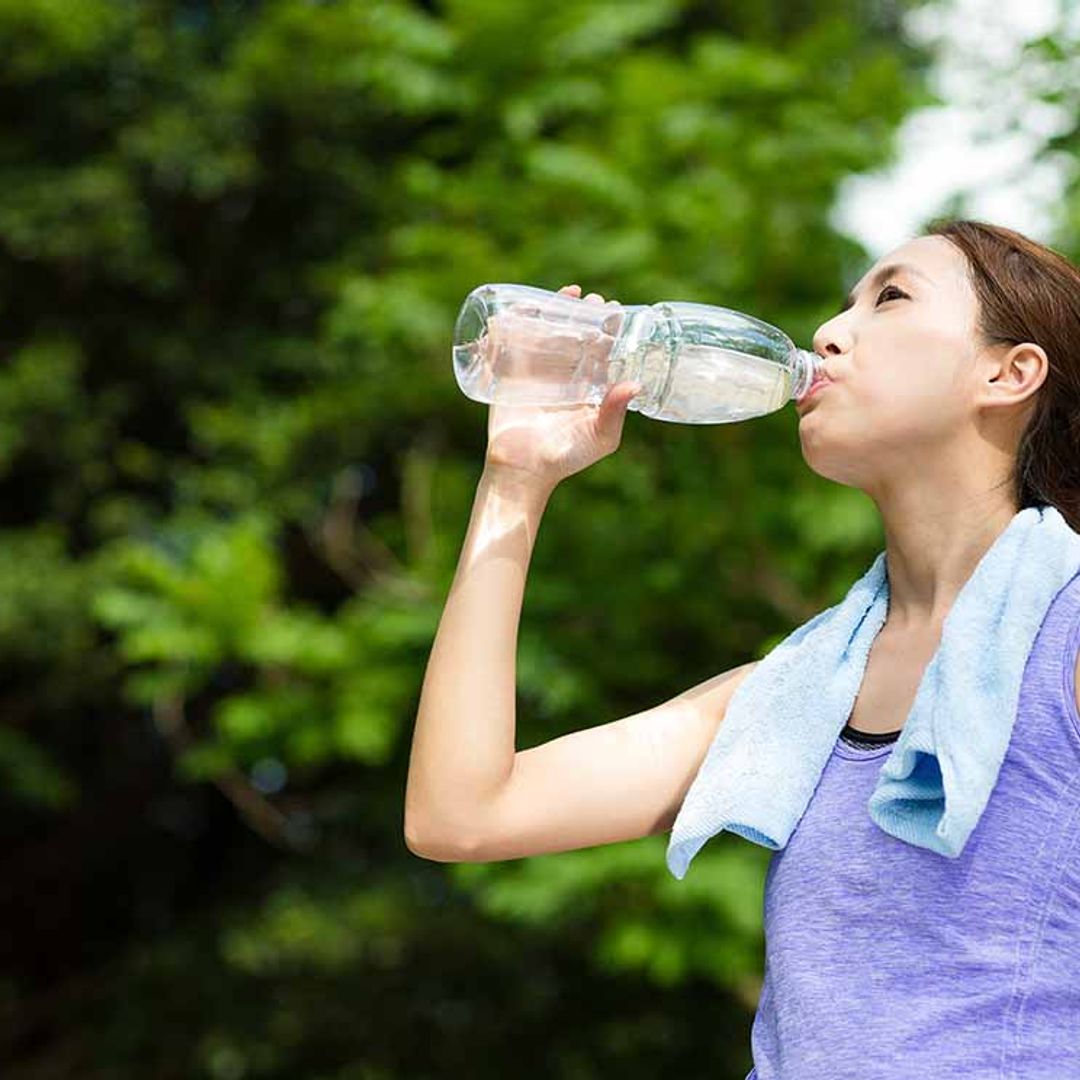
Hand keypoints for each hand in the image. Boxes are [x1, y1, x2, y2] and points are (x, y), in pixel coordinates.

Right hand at [483, 284, 642, 489]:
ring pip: (548, 331)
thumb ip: (615, 411)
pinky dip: (518, 319)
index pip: (601, 349)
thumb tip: (635, 384)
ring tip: (571, 293)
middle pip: (575, 333)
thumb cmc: (566, 458)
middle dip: (585, 314)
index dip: (609, 328)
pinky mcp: (510, 372)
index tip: (615, 311)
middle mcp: (564, 374)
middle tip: (594, 301)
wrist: (524, 470)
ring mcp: (536, 371)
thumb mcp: (600, 437)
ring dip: (558, 309)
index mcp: (588, 386)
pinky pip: (513, 339)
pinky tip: (528, 303)